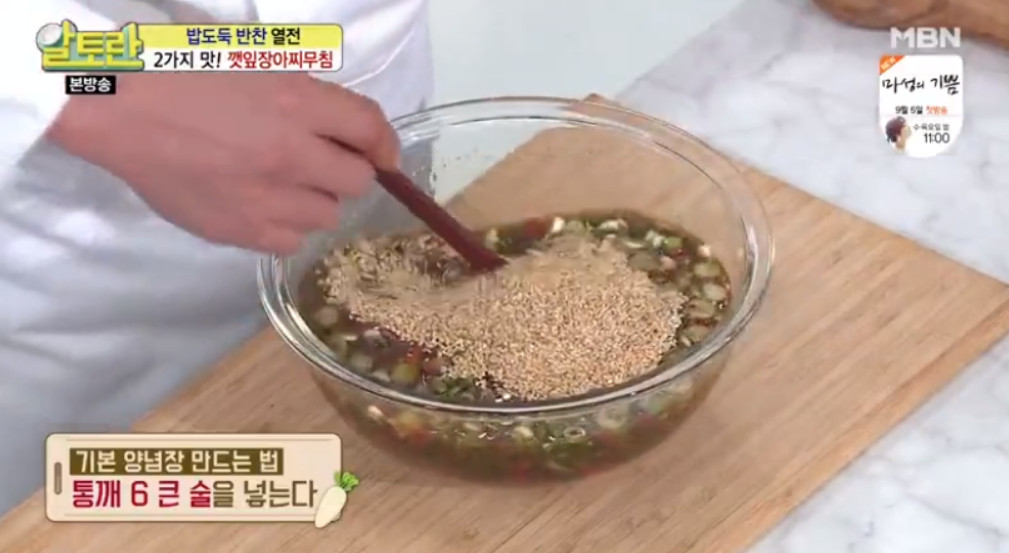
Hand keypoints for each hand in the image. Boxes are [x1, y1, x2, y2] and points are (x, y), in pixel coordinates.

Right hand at [47, 72, 399, 253]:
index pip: (370, 129)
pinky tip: (261, 206)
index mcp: (296, 102)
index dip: (384, 144)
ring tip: (280, 184)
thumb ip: (309, 97)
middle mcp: (291, 154)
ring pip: (327, 216)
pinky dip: (286, 227)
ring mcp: (266, 198)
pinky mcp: (239, 231)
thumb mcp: (257, 63)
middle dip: (344, 172)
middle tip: (318, 163)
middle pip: (357, 182)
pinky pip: (291, 242)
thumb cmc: (186, 75)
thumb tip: (353, 133)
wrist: (120, 112)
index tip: (383, 155)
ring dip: (314, 200)